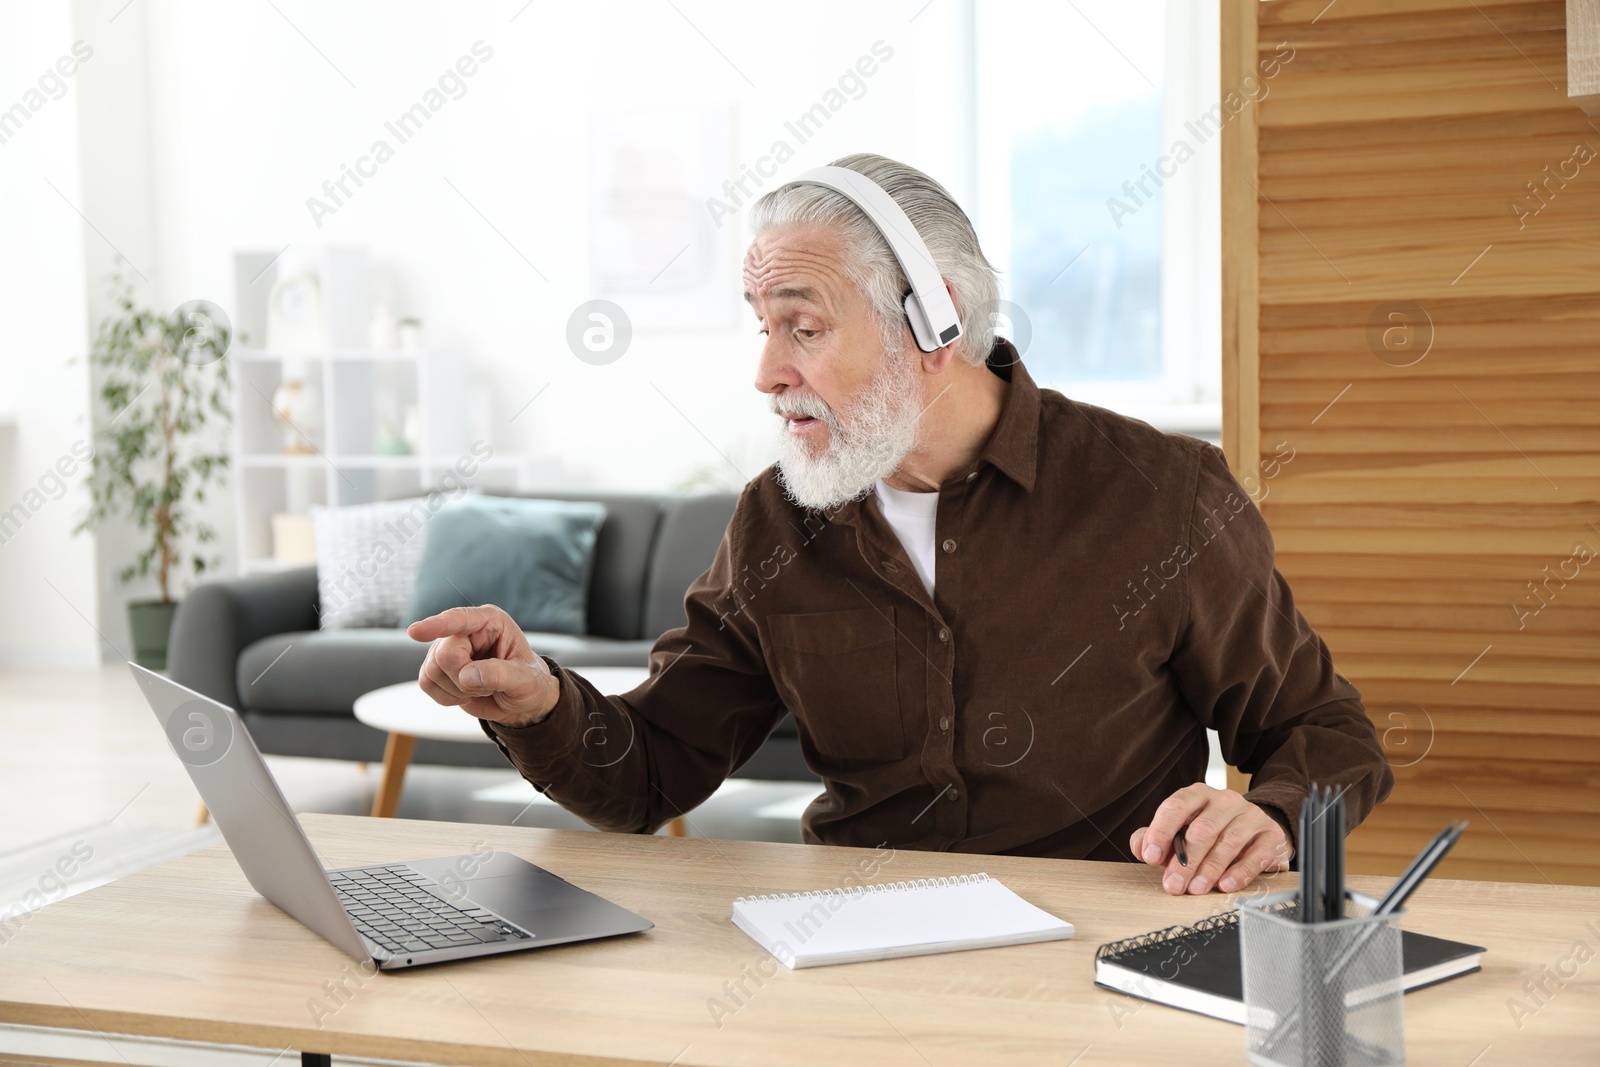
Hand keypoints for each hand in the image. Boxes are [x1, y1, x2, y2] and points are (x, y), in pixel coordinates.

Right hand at [407, 605, 558, 727]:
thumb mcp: (525, 680)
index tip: (414, 632)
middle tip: (488, 686)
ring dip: (457, 690)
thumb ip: (499, 675)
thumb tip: (466, 676)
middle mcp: (465, 631)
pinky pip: (426, 684)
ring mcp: (447, 648)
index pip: (459, 619)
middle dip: (465, 680)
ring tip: (481, 688)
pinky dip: (446, 697)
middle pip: (445, 655)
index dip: (437, 625)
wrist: (521, 701)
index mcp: (490, 622)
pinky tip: (465, 695)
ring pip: (432, 671)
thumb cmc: (529, 683)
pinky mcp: (436, 668)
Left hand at [1129, 784, 1292, 895]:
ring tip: (1195, 889)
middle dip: (1185, 861)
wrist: (1256, 831)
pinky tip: (1225, 886)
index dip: (1160, 832)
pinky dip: (1239, 872)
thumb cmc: (1211, 834)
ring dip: (1209, 869)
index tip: (1149, 856)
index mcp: (1198, 795)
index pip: (1176, 806)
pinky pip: (1256, 855)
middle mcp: (1225, 801)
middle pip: (1202, 829)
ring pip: (1228, 842)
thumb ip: (1154, 838)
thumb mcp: (1180, 831)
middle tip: (1173, 885)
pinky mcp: (1271, 835)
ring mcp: (1251, 816)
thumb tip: (1142, 849)